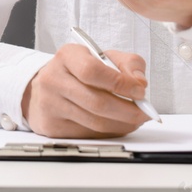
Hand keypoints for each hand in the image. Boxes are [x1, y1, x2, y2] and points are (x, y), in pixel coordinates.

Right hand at [20, 42, 151, 137]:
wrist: (46, 86)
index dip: (121, 84)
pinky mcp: (52, 126)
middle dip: (128, 111)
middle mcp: (54, 79)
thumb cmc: (79, 70)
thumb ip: (128, 64)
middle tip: (145, 112)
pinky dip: (110, 132)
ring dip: (123, 124)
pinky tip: (117, 124)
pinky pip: (90, 135)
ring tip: (135, 119)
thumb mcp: (103, 57)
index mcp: (67, 56)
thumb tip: (140, 83)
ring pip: (96, 123)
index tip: (140, 91)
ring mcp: (50, 104)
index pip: (93, 71)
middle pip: (97, 102)